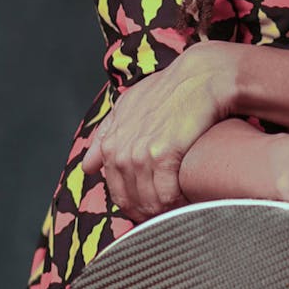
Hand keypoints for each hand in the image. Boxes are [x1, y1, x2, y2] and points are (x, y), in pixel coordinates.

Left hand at [82, 40, 242, 220]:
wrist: (202, 76)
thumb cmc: (171, 89)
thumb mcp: (130, 105)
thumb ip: (106, 135)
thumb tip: (87, 166)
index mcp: (112, 143)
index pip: (116, 192)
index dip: (135, 204)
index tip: (152, 205)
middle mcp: (121, 150)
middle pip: (131, 201)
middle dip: (149, 212)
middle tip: (169, 212)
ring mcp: (140, 153)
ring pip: (149, 202)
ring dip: (165, 211)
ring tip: (181, 209)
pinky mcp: (163, 154)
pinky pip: (167, 196)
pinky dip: (178, 204)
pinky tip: (189, 200)